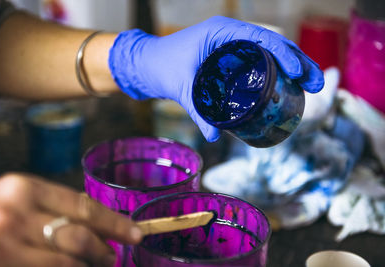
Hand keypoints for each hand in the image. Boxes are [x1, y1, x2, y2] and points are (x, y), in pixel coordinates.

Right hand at [0, 173, 141, 266]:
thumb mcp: (10, 199)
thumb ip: (47, 208)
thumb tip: (92, 225)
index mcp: (23, 188)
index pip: (84, 206)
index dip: (114, 222)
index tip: (135, 234)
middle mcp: (13, 215)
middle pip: (80, 237)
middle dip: (104, 251)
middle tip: (112, 258)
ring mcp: (2, 246)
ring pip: (66, 262)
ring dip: (85, 265)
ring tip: (93, 264)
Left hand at [109, 16, 323, 141]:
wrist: (149, 63)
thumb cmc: (162, 66)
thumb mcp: (182, 87)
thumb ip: (197, 112)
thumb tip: (214, 137)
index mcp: (221, 32)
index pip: (261, 37)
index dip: (285, 53)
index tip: (299, 72)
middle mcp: (231, 35)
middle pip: (273, 44)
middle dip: (299, 62)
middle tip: (318, 84)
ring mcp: (233, 45)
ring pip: (270, 52)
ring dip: (293, 66)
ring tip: (312, 86)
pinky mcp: (232, 57)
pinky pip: (260, 60)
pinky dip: (278, 70)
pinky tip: (290, 85)